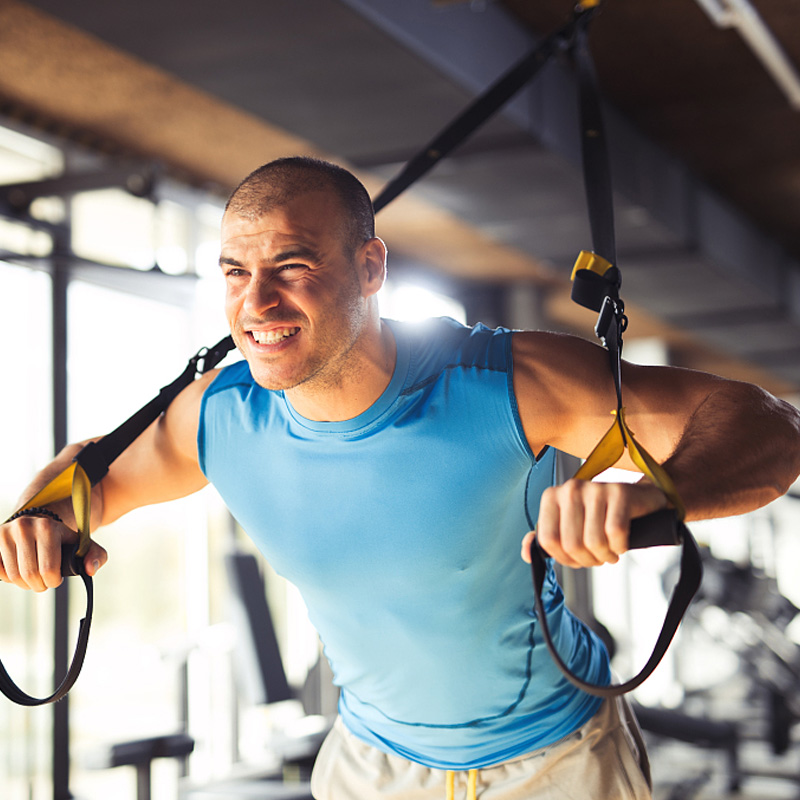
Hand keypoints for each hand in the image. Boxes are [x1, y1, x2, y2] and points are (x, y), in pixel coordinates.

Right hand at [0, 514, 106, 591]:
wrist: (39, 522)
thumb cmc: (62, 538)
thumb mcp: (83, 544)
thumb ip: (96, 556)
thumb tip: (90, 569)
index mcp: (48, 527)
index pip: (49, 569)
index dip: (54, 581)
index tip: (57, 578)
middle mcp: (24, 527)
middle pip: (30, 575)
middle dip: (39, 585)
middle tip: (44, 582)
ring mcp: (5, 533)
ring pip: (13, 576)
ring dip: (24, 584)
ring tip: (33, 577)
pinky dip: (8, 578)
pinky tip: (18, 571)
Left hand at [520, 479, 668, 567]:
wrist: (637, 498)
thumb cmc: (599, 516)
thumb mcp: (567, 524)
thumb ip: (545, 538)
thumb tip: (526, 553)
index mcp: (551, 497)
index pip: (547, 540)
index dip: (563, 559)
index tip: (576, 559)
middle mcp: (570, 489)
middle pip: (571, 544)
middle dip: (587, 560)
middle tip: (598, 558)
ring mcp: (594, 488)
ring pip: (594, 542)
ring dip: (605, 556)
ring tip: (609, 552)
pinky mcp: (619, 492)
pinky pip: (616, 533)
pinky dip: (620, 547)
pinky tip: (621, 543)